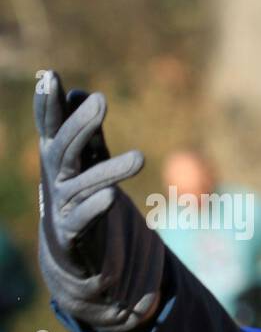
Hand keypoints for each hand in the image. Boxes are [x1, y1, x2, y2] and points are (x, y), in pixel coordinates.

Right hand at [35, 69, 165, 331]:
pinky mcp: (73, 236)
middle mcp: (55, 181)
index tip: (50, 75)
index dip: (48, 105)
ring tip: (141, 158)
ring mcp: (63, 209)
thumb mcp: (84, 163)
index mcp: (57, 160)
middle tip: (99, 101)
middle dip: (79, 126)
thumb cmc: (80, 199)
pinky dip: (96, 208)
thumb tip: (79, 93)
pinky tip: (110, 198)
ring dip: (109, 170)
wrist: (74, 256)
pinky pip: (85, 220)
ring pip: (82, 185)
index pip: (51, 128)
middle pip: (63, 150)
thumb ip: (86, 134)